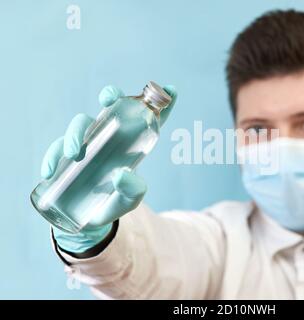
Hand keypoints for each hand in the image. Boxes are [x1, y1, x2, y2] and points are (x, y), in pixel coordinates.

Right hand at [41, 85, 176, 252]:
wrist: (92, 219)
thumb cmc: (116, 202)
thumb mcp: (130, 199)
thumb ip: (133, 190)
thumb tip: (122, 175)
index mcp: (132, 143)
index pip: (148, 118)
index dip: (160, 102)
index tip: (172, 90)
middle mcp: (111, 137)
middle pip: (111, 107)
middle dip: (111, 95)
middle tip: (108, 100)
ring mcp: (88, 143)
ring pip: (81, 123)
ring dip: (75, 132)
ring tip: (74, 153)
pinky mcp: (67, 156)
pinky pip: (57, 148)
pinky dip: (52, 156)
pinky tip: (49, 171)